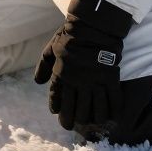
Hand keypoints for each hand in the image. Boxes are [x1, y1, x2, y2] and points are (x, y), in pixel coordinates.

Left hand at [33, 0, 133, 133]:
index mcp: (61, 75)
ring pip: (95, 111)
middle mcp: (77, 83)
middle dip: (72, 121)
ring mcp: (95, 82)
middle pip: (75, 111)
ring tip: (92, 122)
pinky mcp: (111, 79)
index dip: (57, 109)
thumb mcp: (51, 48)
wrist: (93, 25)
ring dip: (93, 119)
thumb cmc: (70, 35)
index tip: (58, 114)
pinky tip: (111, 117)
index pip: (56, 100)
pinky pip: (114, 101)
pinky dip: (113, 112)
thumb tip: (38, 82)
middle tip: (71, 125)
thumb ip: (43, 66)